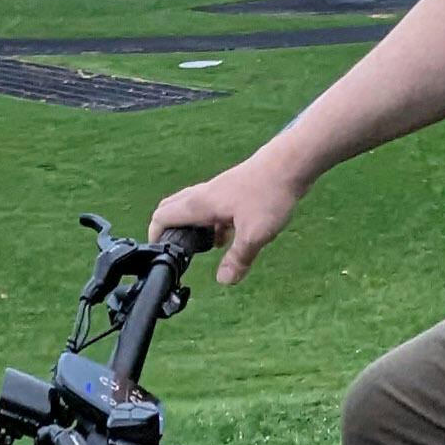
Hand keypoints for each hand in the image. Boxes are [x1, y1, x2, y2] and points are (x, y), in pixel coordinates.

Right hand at [148, 145, 305, 287]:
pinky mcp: (232, 191)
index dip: (155, 236)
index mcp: (200, 204)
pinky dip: (211, 224)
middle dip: (169, 231)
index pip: (162, 217)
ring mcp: (217, 191)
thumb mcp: (254, 233)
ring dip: (192, 228)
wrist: (290, 164)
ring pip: (193, 210)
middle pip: (172, 210)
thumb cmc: (269, 194)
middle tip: (179, 252)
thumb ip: (238, 258)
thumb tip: (224, 281)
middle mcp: (203, 196)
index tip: (161, 255)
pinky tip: (226, 238)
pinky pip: (212, 209)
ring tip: (202, 249)